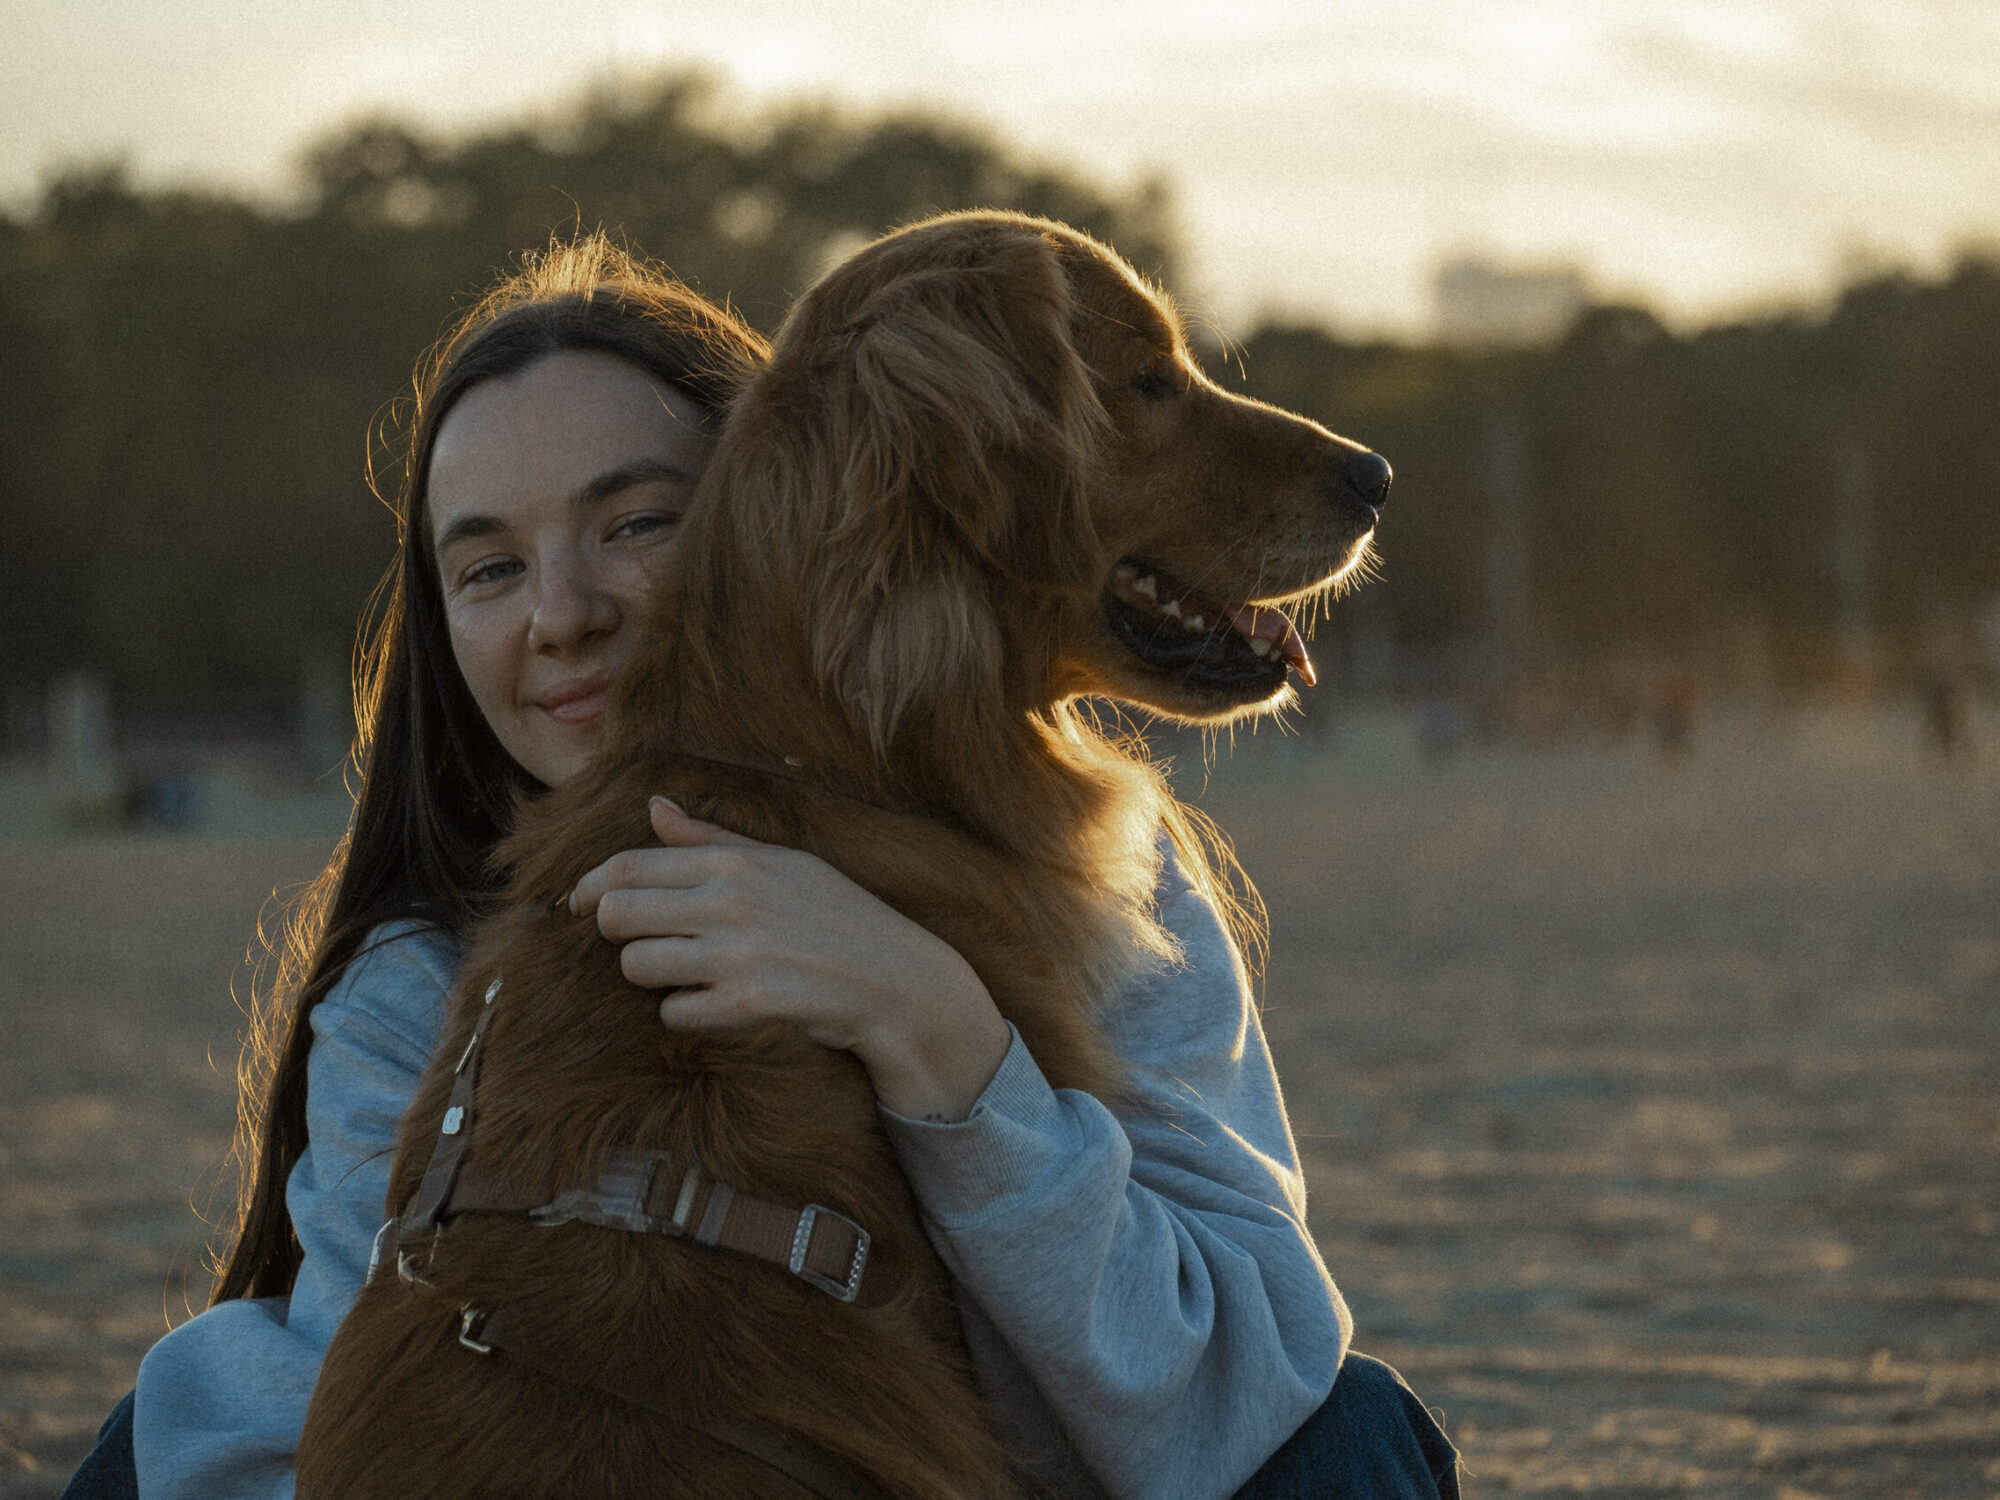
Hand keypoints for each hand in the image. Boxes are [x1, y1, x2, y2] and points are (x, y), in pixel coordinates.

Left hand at [567, 796, 1011, 1121]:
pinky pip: (674, 1013)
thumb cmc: (839, 918)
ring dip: (651, 976)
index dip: (588, 887)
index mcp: (736, 861)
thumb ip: (712, 840)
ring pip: (636, 966)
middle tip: (639, 943)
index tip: (578, 904)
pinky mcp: (749, 1004)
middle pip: (618, 914)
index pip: (628, 865)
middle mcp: (732, 901)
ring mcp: (739, 953)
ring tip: (684, 974)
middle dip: (616, 933)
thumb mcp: (784, 863)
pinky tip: (715, 1006)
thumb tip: (654, 807)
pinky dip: (686, 1014)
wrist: (899, 982)